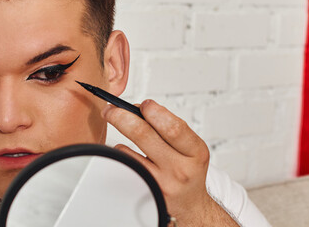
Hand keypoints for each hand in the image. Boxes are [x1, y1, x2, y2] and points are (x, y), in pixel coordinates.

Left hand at [102, 99, 238, 225]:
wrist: (190, 203)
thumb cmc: (187, 170)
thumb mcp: (190, 148)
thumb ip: (170, 128)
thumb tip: (140, 108)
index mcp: (195, 152)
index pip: (173, 127)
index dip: (155, 111)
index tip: (143, 104)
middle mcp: (180, 169)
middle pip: (144, 135)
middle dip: (122, 116)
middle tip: (112, 108)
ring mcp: (161, 183)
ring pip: (129, 151)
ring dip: (120, 135)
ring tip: (118, 124)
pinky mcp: (146, 191)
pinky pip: (125, 165)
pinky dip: (121, 153)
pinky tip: (125, 150)